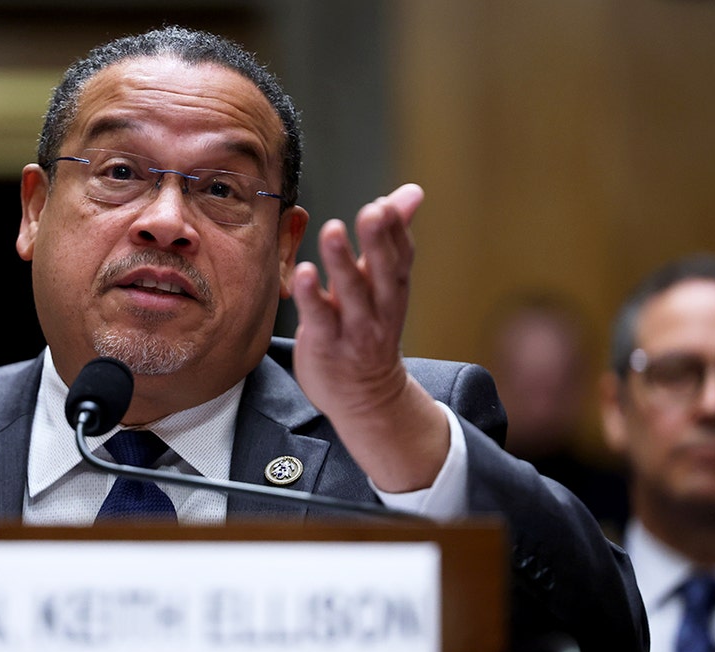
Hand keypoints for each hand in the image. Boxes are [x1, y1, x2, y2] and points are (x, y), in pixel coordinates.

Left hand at [290, 184, 447, 490]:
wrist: (366, 397)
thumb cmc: (370, 328)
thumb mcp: (384, 283)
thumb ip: (390, 237)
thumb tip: (411, 192)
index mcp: (393, 289)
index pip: (401, 256)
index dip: (397, 230)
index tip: (388, 204)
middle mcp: (379, 308)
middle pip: (383, 271)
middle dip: (379, 240)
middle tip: (373, 210)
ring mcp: (354, 328)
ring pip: (352, 293)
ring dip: (343, 261)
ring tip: (332, 230)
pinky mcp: (327, 344)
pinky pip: (320, 319)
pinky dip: (312, 296)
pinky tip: (302, 272)